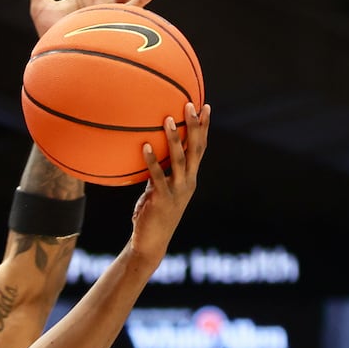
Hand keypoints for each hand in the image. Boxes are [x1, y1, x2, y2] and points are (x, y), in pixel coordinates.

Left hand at [129, 103, 211, 262]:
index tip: (204, 106)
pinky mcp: (161, 199)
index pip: (200, 148)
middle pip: (195, 150)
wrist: (151, 242)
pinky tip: (144, 147)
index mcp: (190, 178)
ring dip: (173, 140)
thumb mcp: (158, 189)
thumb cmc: (153, 214)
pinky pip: (156, 177)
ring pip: (178, 161)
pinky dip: (151, 161)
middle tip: (190, 105)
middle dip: (194, 127)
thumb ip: (159, 171)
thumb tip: (149, 150)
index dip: (203, 128)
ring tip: (167, 120)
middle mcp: (187, 182)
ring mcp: (176, 191)